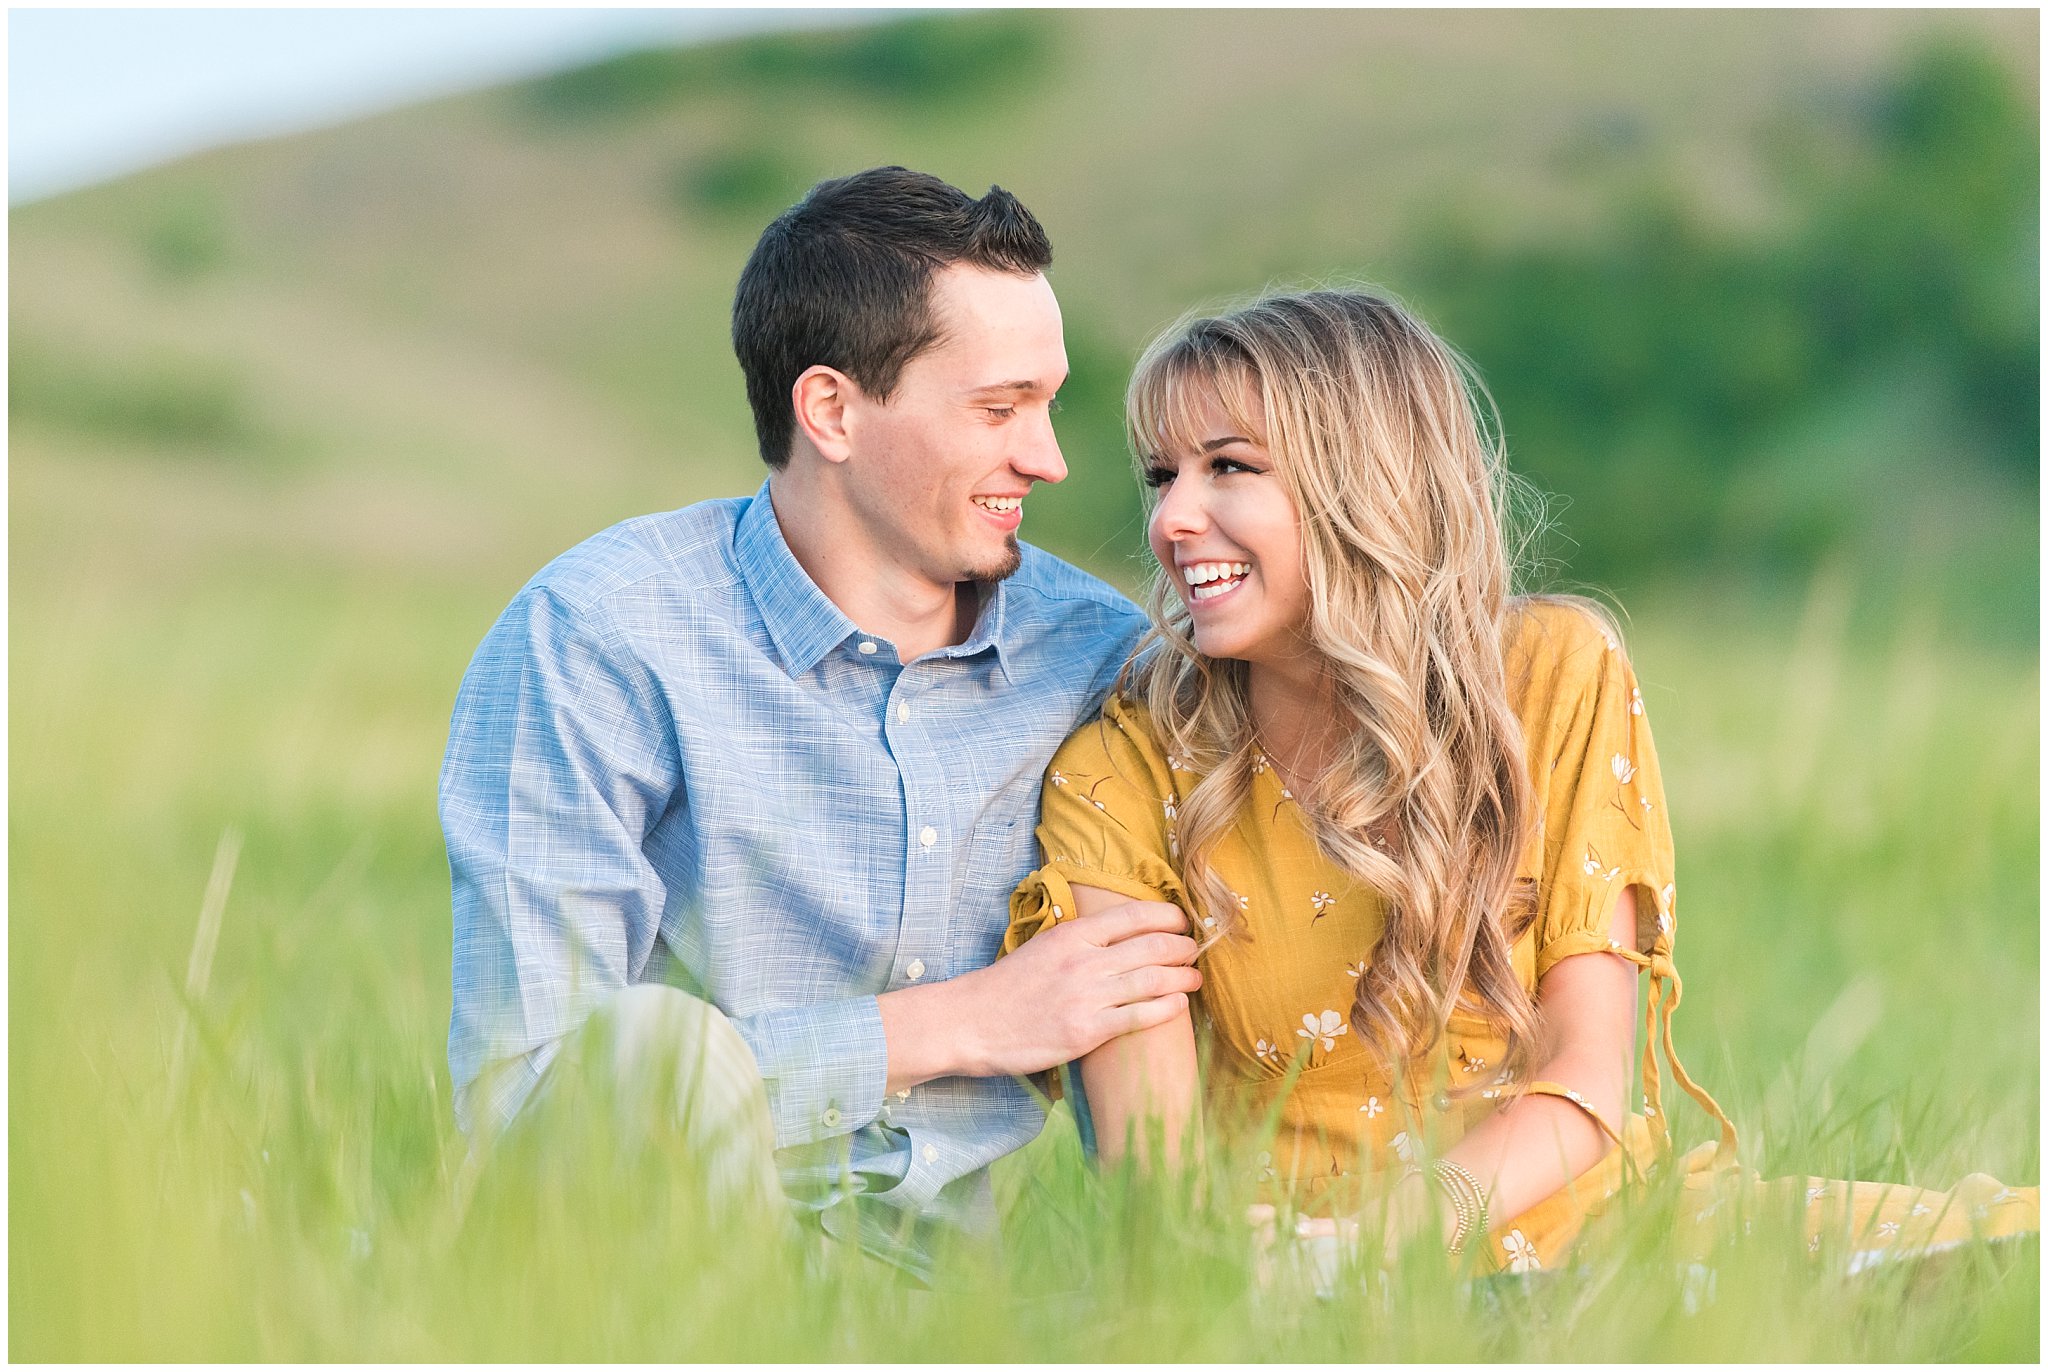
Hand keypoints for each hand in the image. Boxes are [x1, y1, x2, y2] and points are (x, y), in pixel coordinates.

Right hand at [881, 899, 1198, 1088]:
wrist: (972, 1022)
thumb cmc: (1007, 985)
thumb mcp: (1042, 946)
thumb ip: (1080, 938)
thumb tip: (1117, 930)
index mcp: (1073, 934)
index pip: (1135, 915)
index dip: (1168, 916)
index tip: (1182, 921)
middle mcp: (1084, 960)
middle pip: (1154, 945)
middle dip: (1184, 947)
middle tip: (1194, 950)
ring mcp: (1087, 996)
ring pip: (1154, 980)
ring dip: (1184, 977)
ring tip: (1195, 978)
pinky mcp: (1087, 1031)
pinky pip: (1140, 1016)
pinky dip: (1167, 1008)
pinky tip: (1178, 1005)